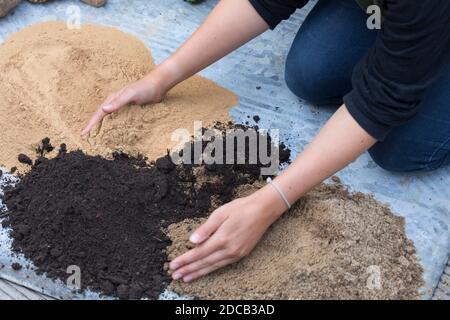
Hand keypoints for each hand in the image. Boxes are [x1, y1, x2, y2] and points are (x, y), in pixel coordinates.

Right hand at [81, 75, 164, 137]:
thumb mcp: (130, 95)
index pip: (99, 113)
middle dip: (93, 126)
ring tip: (97, 136)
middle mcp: (116, 103)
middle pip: (102, 116)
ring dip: (103, 126)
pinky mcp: (130, 111)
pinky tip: (115, 132)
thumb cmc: (144, 88)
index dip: (91, 124)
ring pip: (109, 118)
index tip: (84, 134)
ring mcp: (123, 107)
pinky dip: (114, 126)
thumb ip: (118, 102)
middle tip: (86, 137)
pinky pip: (119, 120)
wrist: (158, 86)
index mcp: (113, 99)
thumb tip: (103, 109)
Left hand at [169, 186, 285, 281]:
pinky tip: (204, 271)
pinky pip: (222, 265)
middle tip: (175, 275)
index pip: (199, 253)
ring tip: (186, 278)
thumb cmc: (240, 208)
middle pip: (204, 262)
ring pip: (213, 266)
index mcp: (222, 238)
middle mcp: (229, 249)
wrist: (263, 210)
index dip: (185, 260)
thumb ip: (206, 229)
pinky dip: (211, 269)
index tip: (173, 265)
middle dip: (188, 269)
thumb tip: (192, 241)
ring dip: (198, 273)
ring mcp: (236, 254)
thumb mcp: (220, 213)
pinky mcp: (241, 254)